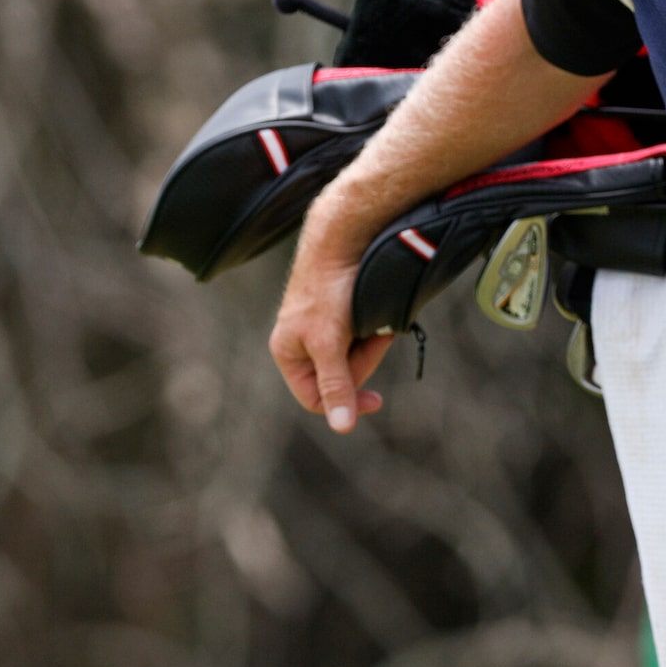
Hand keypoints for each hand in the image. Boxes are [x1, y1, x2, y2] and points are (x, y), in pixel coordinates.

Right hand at [268, 225, 392, 433]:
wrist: (344, 239)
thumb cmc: (327, 290)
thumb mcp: (329, 343)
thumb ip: (335, 384)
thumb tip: (342, 427)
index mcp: (288, 352)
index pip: (315, 398)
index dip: (345, 402)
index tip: (377, 401)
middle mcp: (304, 342)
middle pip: (341, 376)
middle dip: (362, 360)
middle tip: (372, 336)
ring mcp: (325, 327)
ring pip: (356, 355)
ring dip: (371, 342)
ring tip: (373, 321)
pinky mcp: (344, 312)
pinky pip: (364, 334)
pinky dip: (375, 328)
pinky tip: (377, 314)